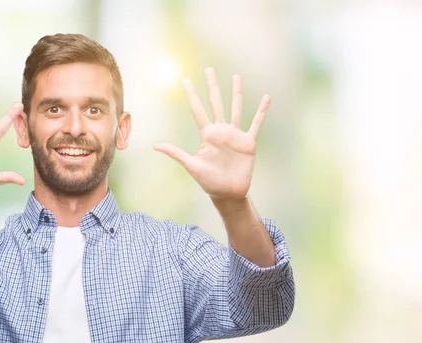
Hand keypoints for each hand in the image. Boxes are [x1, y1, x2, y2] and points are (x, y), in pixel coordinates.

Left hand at [154, 67, 270, 201]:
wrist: (228, 193)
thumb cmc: (208, 181)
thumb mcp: (191, 166)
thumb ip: (175, 153)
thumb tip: (155, 146)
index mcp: (207, 134)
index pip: (197, 110)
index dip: (191, 95)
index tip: (185, 80)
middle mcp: (220, 131)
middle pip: (216, 103)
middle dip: (212, 86)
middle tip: (208, 69)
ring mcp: (235, 135)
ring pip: (236, 108)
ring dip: (236, 92)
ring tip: (236, 76)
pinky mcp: (248, 142)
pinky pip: (256, 123)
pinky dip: (261, 111)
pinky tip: (266, 98)